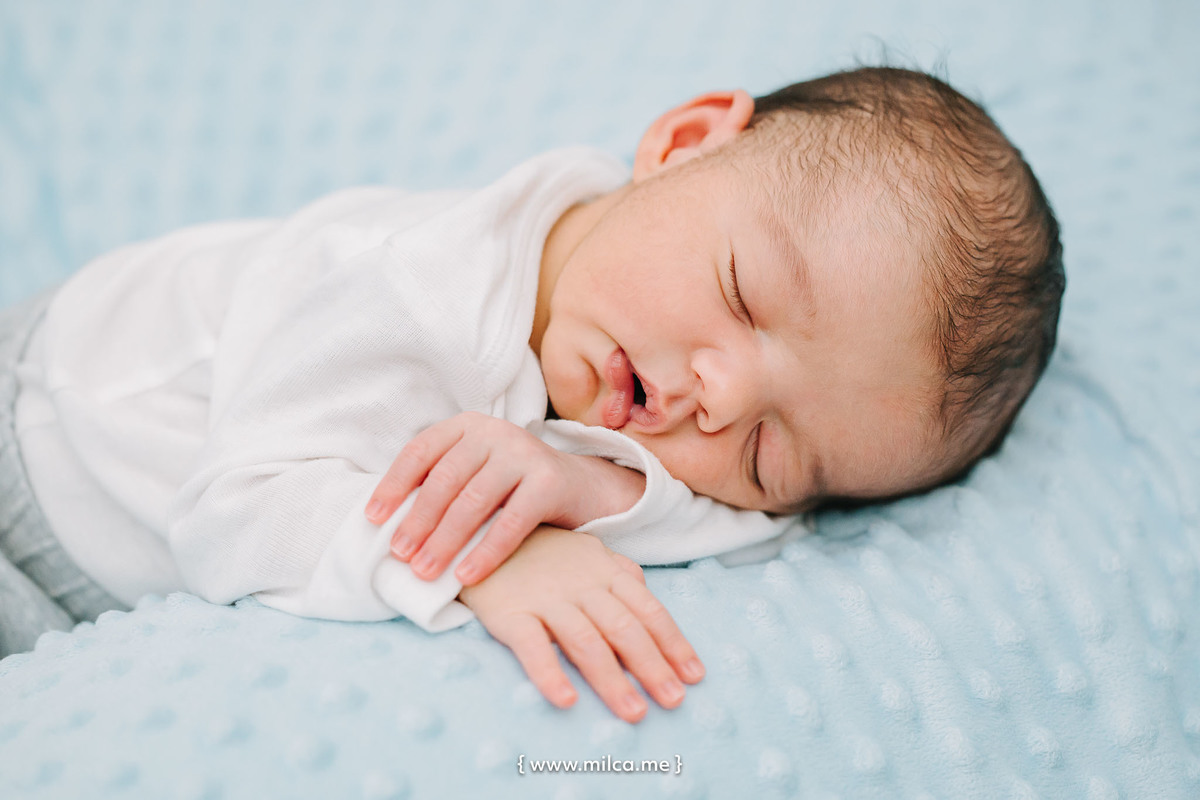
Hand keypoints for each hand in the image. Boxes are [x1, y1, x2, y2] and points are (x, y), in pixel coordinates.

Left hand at [365, 412, 644, 584]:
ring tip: (425, 571)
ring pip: (474, 500)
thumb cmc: (514, 488)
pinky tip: (467, 574)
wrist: (583, 486)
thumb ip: (442, 485)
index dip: (393, 485)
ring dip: (445, 540)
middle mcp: (495, 432)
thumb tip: (391, 527)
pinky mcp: (550, 480)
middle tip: (400, 556)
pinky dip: (486, 551)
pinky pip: (512, 521)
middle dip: (418, 521)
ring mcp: (524, 452)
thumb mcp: (476, 473)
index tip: (373, 520)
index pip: (420, 451)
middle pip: (445, 478)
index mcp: (467, 426)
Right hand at [459, 527, 704, 722]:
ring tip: (634, 712)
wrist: (479, 530)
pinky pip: (532, 646)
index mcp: (605, 572)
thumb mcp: (586, 552)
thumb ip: (620, 573)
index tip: (694, 676)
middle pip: (624, 629)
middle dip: (652, 667)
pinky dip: (549, 673)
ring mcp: (546, 598)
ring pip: (586, 641)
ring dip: (613, 679)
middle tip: (674, 701)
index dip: (673, 643)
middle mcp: (582, 585)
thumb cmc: (540, 551)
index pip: (648, 610)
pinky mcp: (510, 612)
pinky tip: (567, 701)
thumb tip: (650, 596)